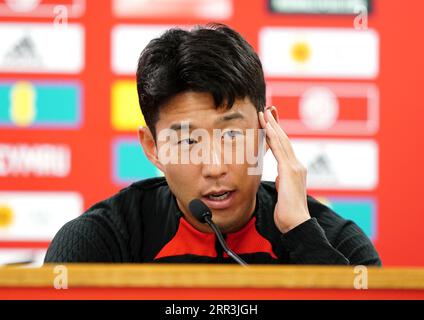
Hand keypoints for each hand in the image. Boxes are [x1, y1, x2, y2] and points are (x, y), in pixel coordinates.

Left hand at [258, 108, 310, 233]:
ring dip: (272, 126)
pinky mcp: (289, 171)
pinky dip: (272, 137)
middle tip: (268, 109)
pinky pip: (279, 150)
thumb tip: (279, 178)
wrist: (296, 224)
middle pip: (284, 140)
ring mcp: (294, 167)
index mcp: (293, 171)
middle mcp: (296, 166)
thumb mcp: (284, 194)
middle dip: (275, 124)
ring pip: (282, 141)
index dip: (277, 133)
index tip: (269, 122)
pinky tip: (266, 128)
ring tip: (264, 113)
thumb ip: (282, 183)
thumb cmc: (288, 213)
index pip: (284, 147)